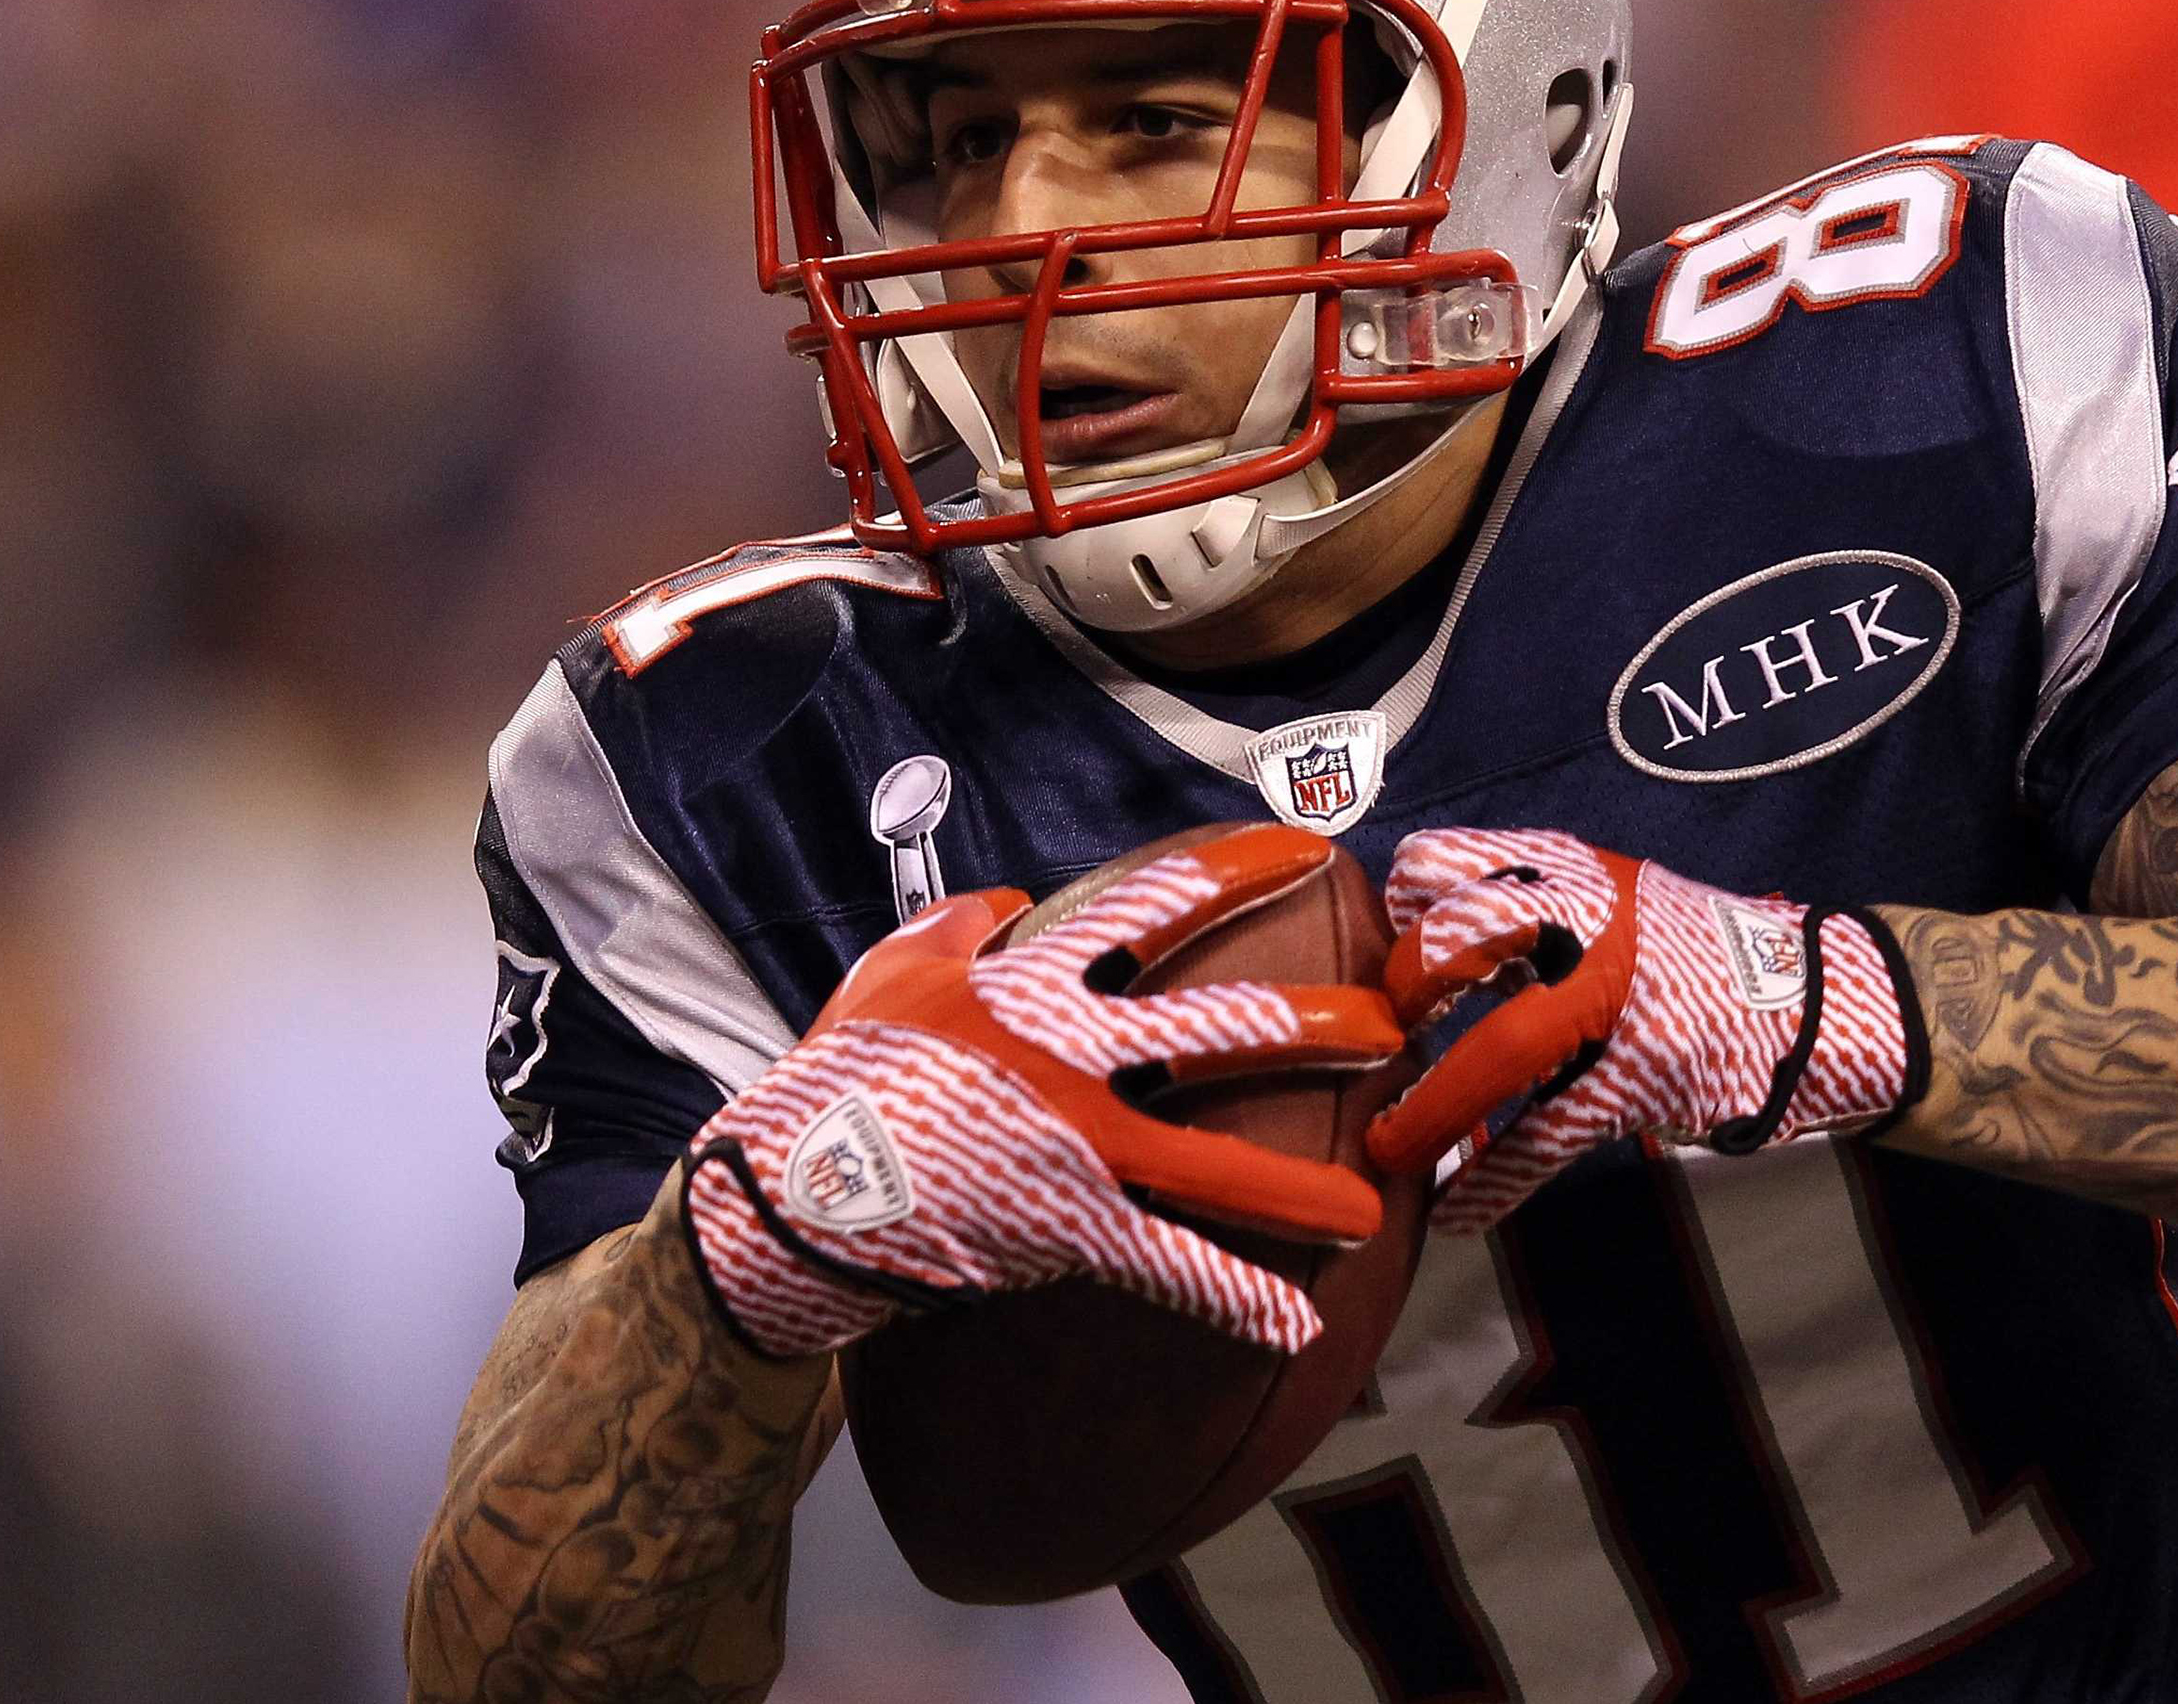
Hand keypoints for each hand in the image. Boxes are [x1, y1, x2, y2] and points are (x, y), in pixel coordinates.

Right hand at [683, 826, 1403, 1357]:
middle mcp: (1070, 1057)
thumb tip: (1006, 903)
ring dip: (1303, 1187)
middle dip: (1321, 1024)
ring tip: (1381, 1201)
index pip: (1154, 905)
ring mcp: (1075, 1150)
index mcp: (1031, 982)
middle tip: (1394, 1025)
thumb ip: (954, 927)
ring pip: (1217, 1162)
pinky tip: (1299, 1328)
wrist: (784, 1195)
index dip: (1238, 871)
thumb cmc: (833, 1077)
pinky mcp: (1064, 1233)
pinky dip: (1234, 1302)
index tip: (1308, 849)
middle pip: (1223, 1027)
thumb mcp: (884, 972)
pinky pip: (1167, 1270)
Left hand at [1365, 828, 1920, 1229]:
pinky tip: (1454, 1215)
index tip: (1381, 948)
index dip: (1398, 908)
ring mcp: (1619, 1005)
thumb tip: (1414, 934)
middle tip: (1381, 1038)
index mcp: (1572, 871)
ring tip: (1385, 1150)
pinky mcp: (1642, 1082)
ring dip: (1429, 1111)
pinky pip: (1548, 1136)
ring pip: (1497, 1051)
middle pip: (1457, 939)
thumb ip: (1527, 909)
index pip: (1444, 861)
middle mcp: (1590, 922)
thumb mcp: (1609, 899)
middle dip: (1404, 994)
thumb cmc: (1691, 956)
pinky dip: (1493, 1182)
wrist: (1816, 1003)